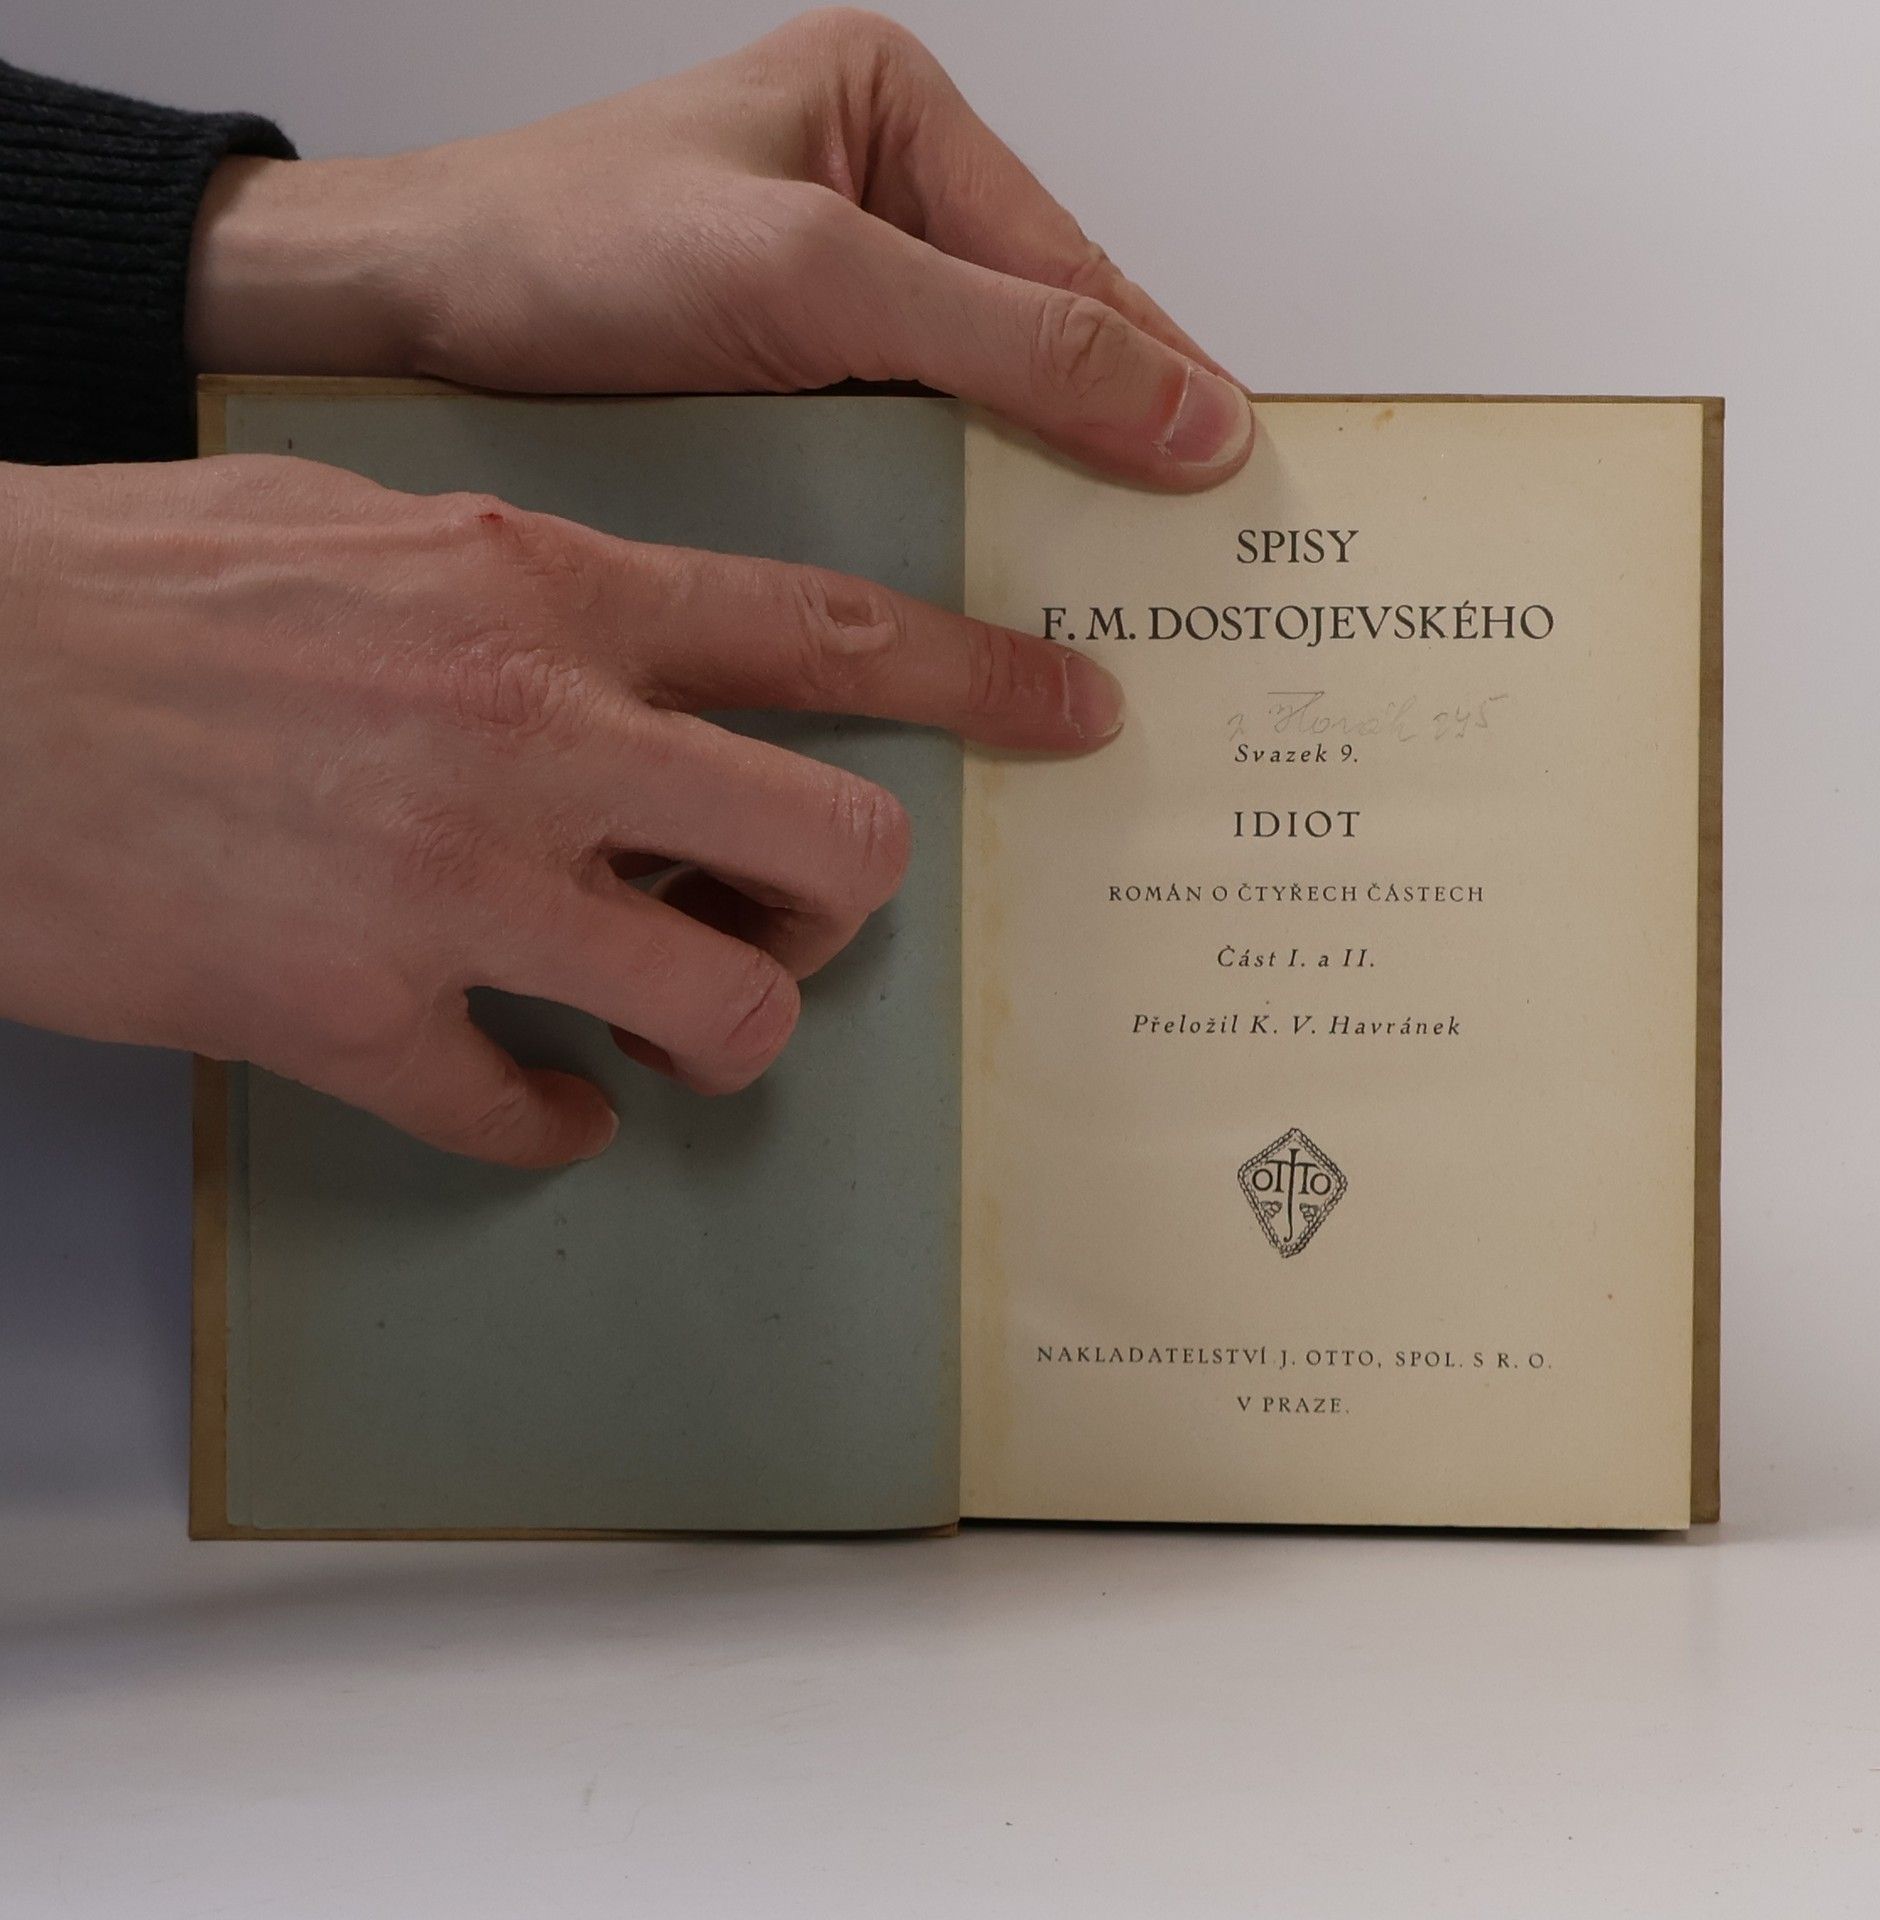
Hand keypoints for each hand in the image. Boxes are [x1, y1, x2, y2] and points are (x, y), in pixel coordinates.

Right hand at [0, 455, 1121, 1165]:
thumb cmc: (139, 587)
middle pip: (835, 842)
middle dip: (847, 899)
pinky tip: (541, 1097)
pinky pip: (527, 1113)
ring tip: (681, 1018)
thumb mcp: (373, 529)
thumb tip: (641, 663)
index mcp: (543, 592)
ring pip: (724, 1005)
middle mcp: (531, 734)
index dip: (979, 672)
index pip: (824, 630)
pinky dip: (553, 1121)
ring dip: (731, 1028)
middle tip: (796, 914)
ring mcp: (452, 887)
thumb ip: (535, 591)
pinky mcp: (351, 1017)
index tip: (1073, 709)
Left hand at [186, 8, 1253, 487]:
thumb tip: (1184, 410)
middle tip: (1179, 558)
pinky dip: (949, 514)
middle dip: (1104, 445)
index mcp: (899, 116)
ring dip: (1029, 496)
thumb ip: (1010, 338)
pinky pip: (908, 449)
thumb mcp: (815, 276)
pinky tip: (983, 580)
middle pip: (1039, 338)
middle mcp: (877, 201)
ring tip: (1102, 590)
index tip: (1238, 473)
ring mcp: (833, 299)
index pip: (1071, 262)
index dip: (1160, 375)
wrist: (404, 314)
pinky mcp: (789, 382)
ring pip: (979, 407)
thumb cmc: (568, 248)